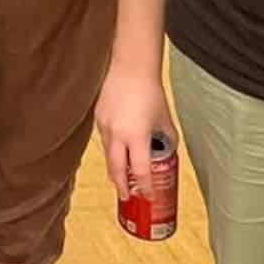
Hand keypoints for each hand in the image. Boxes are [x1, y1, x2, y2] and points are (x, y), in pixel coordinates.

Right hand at [93, 65, 177, 198]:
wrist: (129, 68)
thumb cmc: (150, 91)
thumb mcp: (164, 118)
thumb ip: (165, 136)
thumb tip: (166, 148)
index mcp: (136, 137)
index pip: (140, 171)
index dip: (145, 186)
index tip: (148, 195)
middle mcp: (117, 135)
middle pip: (116, 169)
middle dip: (122, 185)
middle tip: (127, 196)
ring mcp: (104, 126)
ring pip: (107, 154)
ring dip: (114, 168)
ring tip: (120, 177)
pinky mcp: (97, 117)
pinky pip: (103, 139)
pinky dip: (110, 149)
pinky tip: (116, 150)